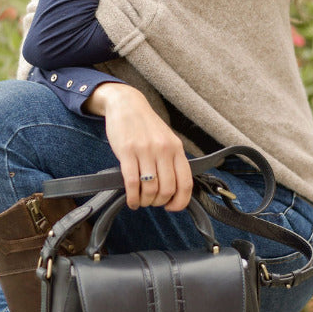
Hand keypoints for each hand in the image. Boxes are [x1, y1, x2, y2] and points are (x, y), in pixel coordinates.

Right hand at [85, 83, 192, 210]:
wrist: (127, 104)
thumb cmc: (146, 125)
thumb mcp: (166, 139)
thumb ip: (172, 160)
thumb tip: (174, 188)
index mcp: (176, 148)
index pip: (186, 183)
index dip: (180, 201)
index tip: (172, 207)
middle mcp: (163, 150)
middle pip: (167, 189)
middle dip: (159, 202)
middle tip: (152, 202)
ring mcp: (145, 151)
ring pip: (150, 188)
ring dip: (145, 201)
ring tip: (140, 201)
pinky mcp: (127, 152)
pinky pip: (132, 183)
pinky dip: (132, 197)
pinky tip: (131, 200)